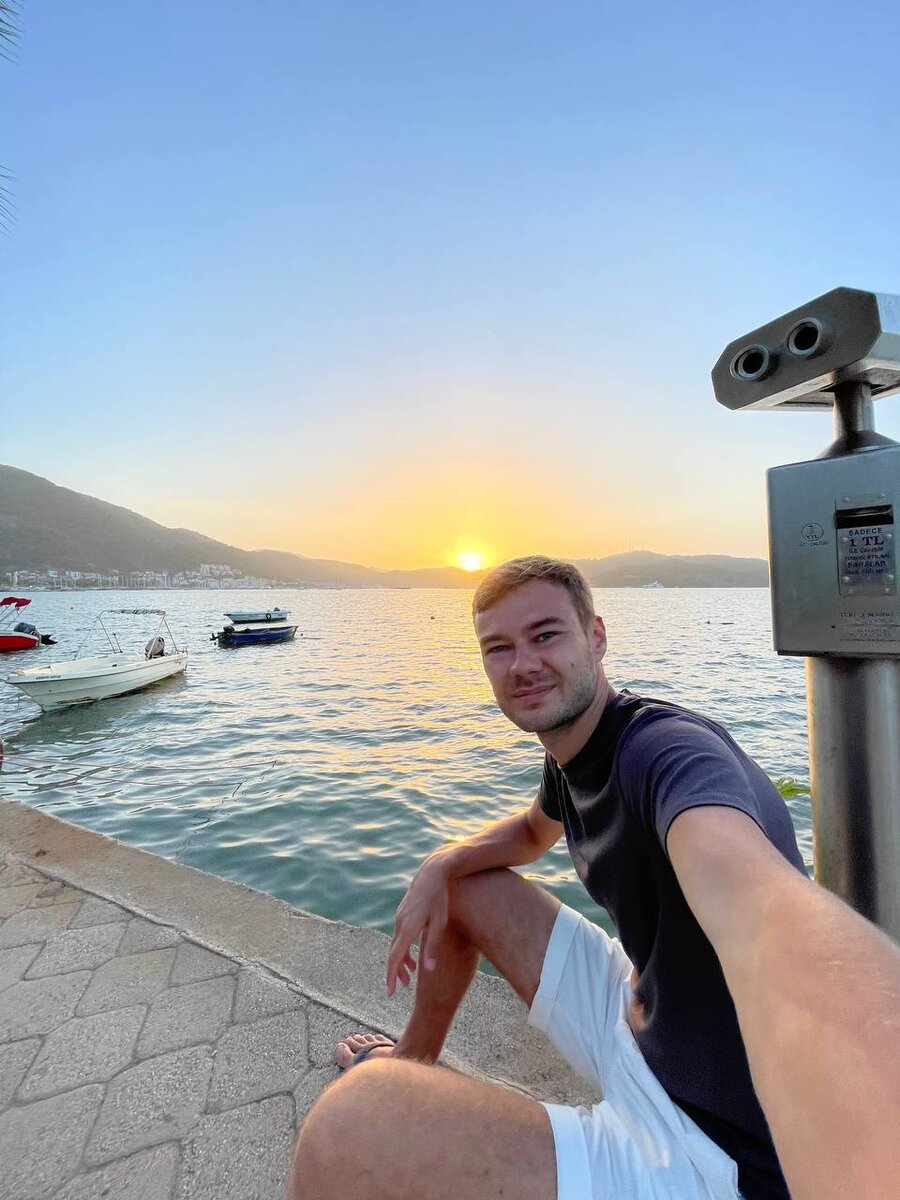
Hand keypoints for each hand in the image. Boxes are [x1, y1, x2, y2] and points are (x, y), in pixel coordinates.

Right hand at [386, 853, 451, 995]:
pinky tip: (413, 956)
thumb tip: (428, 970)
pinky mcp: (403, 914)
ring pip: (396, 945)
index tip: (390, 992)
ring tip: (411, 975)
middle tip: (404, 987)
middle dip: (397, 972)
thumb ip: (432, 947)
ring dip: (402, 961)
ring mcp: (399, 917)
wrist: (432, 873)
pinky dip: (403, 949)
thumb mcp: (439, 924)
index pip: (395, 957)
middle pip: (393, 953)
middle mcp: (400, 923)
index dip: (391, 976)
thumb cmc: (439, 898)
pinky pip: (399, 936)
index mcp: (408, 927)